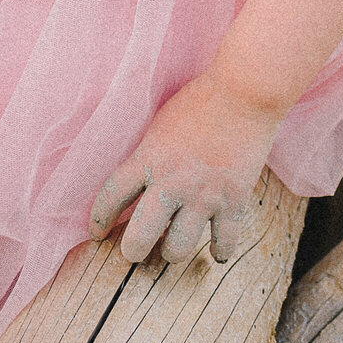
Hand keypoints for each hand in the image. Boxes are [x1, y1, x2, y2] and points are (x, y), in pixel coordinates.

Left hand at [89, 71, 279, 265]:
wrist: (245, 90)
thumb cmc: (202, 99)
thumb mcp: (161, 123)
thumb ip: (149, 155)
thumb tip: (140, 185)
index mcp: (149, 158)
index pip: (110, 196)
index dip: (99, 219)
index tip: (98, 232)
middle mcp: (172, 182)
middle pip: (139, 237)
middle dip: (133, 251)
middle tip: (136, 251)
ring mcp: (203, 195)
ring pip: (178, 249)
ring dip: (173, 251)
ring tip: (175, 244)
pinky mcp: (233, 200)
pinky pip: (223, 242)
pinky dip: (219, 251)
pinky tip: (216, 249)